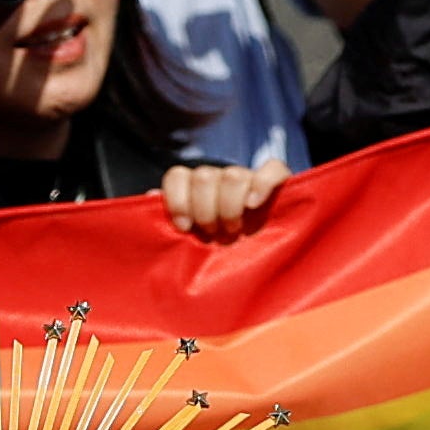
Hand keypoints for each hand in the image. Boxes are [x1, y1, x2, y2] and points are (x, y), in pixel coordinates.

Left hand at [160, 162, 284, 242]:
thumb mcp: (190, 241)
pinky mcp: (278, 182)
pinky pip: (273, 169)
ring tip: (234, 232)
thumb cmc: (216, 253)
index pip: (178, 175)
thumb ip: (170, 220)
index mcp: (195, 188)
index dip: (177, 201)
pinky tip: (253, 204)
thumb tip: (150, 198)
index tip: (185, 227)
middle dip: (206, 211)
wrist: (258, 261)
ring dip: (230, 208)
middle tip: (213, 234)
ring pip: (233, 175)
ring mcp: (248, 178)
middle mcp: (220, 178)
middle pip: (204, 177)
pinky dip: (262, 184)